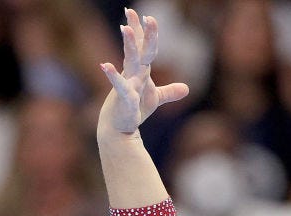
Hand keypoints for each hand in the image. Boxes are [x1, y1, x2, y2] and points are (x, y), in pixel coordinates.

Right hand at [99, 9, 187, 133]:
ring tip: (126, 29)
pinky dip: (113, 76)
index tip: (145, 15)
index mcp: (141, 71)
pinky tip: (105, 65)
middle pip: (139, 49)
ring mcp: (128, 84)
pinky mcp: (124, 99)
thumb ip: (168, 92)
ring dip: (129, 46)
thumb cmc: (135, 110)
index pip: (144, 47)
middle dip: (139, 31)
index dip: (145, 32)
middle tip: (132, 11)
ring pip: (130, 62)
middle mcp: (133, 74)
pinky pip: (120, 86)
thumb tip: (185, 89)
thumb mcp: (154, 99)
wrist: (119, 129)